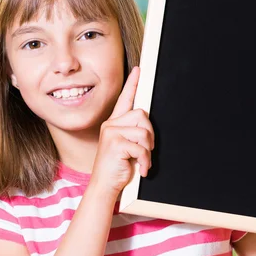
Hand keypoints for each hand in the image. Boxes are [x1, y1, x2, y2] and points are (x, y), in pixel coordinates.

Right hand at [90, 66, 154, 196]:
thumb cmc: (117, 167)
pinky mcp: (115, 143)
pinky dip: (145, 161)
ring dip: (148, 150)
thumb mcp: (127, 147)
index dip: (133, 83)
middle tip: (146, 151)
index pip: (125, 99)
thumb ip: (134, 133)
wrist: (105, 186)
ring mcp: (111, 133)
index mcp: (114, 123)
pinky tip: (141, 169)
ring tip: (141, 161)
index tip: (139, 69)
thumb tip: (148, 125)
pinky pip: (142, 147)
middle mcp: (110, 125)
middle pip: (142, 115)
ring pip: (144, 131)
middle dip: (150, 134)